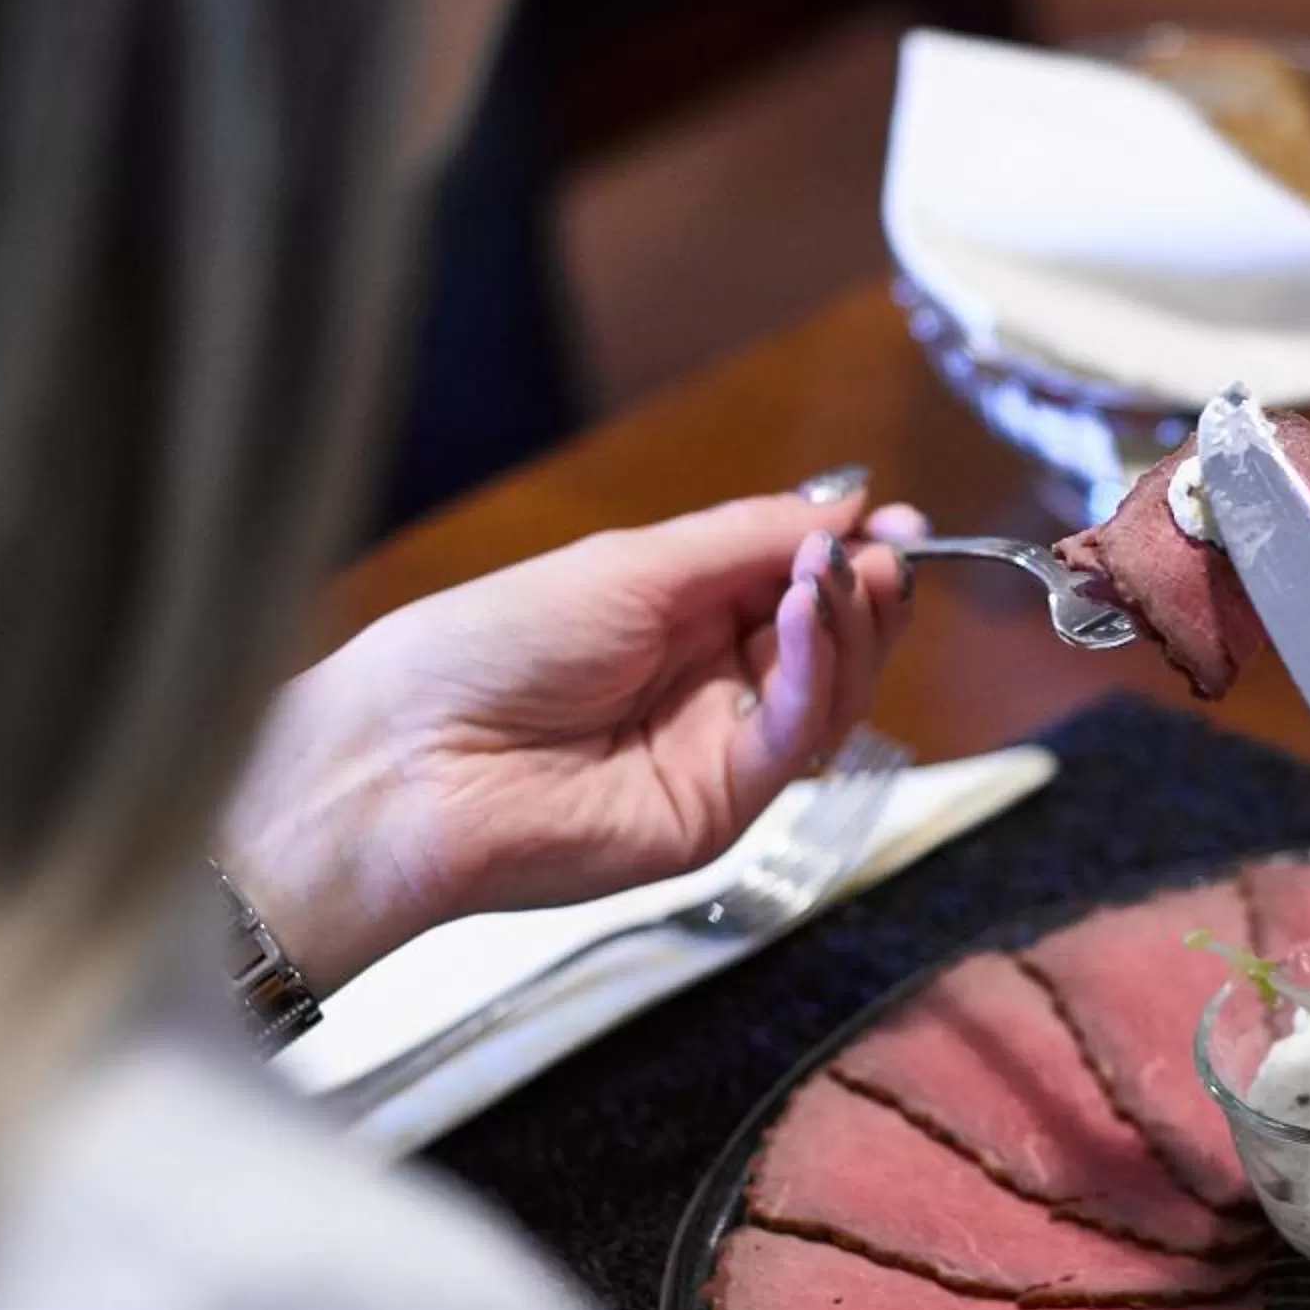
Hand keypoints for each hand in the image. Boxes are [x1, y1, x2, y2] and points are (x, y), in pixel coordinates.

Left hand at [220, 485, 919, 988]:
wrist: (411, 759)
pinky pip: (795, 736)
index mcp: (684, 619)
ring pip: (832, 693)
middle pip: (833, 643)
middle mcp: (712, 686)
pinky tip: (808, 610)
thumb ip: (745, 538)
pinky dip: (817, 668)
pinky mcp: (721, 811)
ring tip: (837, 570)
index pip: (799, 586)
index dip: (854, 554)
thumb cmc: (488, 645)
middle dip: (868, 588)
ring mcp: (720, 752)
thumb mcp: (630, 565)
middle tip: (885, 548)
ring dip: (850, 622)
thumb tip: (848, 499)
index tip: (899, 522)